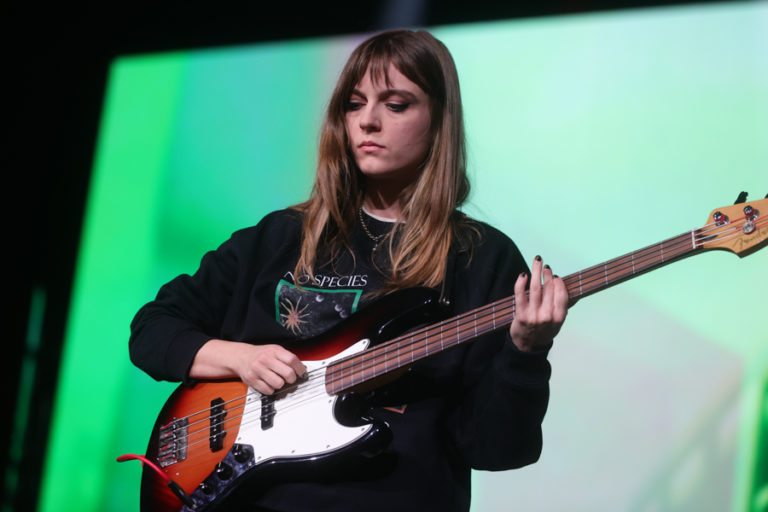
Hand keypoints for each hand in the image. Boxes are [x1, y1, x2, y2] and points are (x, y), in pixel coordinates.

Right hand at [190, 340, 306, 394]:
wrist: (241, 356)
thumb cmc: (261, 354)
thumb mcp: (275, 350)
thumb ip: (287, 357)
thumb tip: (302, 368)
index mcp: (274, 351)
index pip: (292, 360)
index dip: (300, 368)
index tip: (302, 373)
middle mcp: (265, 359)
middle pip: (287, 373)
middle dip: (292, 379)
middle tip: (290, 379)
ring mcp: (258, 370)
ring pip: (278, 384)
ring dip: (281, 384)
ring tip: (278, 380)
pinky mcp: (252, 380)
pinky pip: (268, 390)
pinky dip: (271, 389)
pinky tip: (269, 383)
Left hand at [509, 256, 568, 351]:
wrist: (528, 347)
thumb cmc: (544, 332)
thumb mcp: (558, 322)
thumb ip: (562, 306)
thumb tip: (567, 287)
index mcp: (559, 317)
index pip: (562, 294)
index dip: (558, 282)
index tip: (555, 276)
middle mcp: (547, 316)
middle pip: (549, 288)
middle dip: (547, 274)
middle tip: (545, 267)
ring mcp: (534, 315)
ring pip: (536, 287)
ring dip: (536, 271)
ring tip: (537, 261)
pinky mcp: (521, 314)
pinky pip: (520, 294)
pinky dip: (521, 282)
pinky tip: (523, 275)